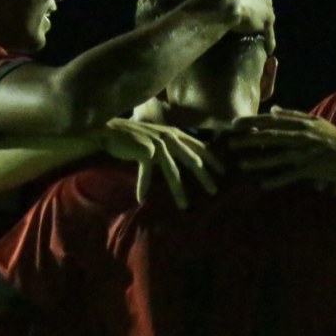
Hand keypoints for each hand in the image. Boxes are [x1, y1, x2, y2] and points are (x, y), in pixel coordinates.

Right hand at [99, 119, 224, 208]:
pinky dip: (143, 186)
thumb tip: (188, 158)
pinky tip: (141, 199)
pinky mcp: (144, 151)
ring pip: (173, 172)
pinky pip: (147, 172)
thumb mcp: (159, 137)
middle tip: (214, 192)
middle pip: (192, 160)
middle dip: (204, 177)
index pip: (200, 147)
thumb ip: (173, 144)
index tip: (223, 172)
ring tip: (184, 206)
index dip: (213, 159)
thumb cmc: (135, 137)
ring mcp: (157, 144)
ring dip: (179, 191)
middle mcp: (169, 137)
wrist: (111, 130)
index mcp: (176, 133)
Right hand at [179, 0, 275, 54]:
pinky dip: (268, 40)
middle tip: (246, 16)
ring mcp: (263, 4)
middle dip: (254, 4)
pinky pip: (269, 31)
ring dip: (262, 20)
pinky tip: (267, 49)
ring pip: (265, 13)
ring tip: (256, 32)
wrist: (222, 2)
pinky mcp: (266, 19)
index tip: (232, 1)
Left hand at [230, 107, 335, 188]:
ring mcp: (307, 152)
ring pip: (279, 156)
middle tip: (230, 141)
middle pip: (272, 136)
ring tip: (241, 164)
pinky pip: (290, 175)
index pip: (272, 121)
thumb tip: (271, 109)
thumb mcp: (315, 122)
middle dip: (249, 138)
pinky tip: (262, 184)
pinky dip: (277, 180)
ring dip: (259, 161)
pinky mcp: (311, 168)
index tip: (234, 124)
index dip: (252, 121)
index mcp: (303, 123)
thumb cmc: (333, 139)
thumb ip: (292, 115)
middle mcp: (303, 136)